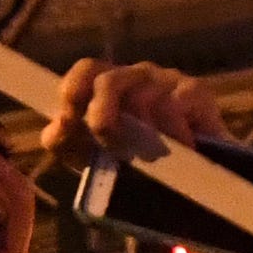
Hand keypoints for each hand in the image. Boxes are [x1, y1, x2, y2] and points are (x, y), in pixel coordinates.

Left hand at [41, 59, 223, 164]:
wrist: (198, 181)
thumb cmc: (141, 162)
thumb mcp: (98, 155)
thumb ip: (70, 142)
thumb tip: (54, 131)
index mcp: (109, 86)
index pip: (85, 70)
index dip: (72, 91)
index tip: (66, 121)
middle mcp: (136, 76)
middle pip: (108, 81)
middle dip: (103, 117)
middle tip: (113, 147)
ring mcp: (167, 80)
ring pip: (143, 98)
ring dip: (143, 135)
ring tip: (151, 159)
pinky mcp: (197, 91)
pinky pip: (176, 105)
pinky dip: (175, 133)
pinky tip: (182, 151)